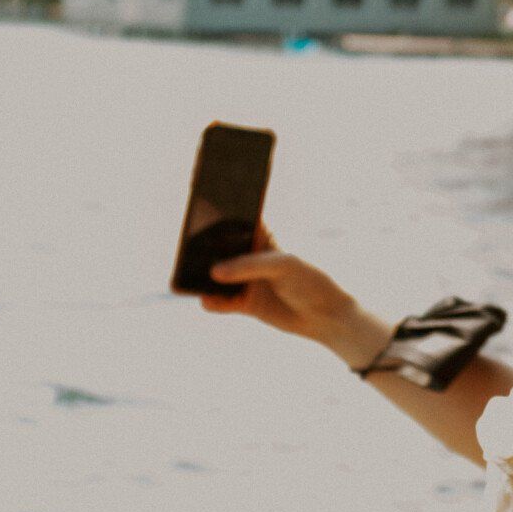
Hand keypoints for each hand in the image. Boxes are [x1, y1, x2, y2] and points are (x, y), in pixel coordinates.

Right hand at [199, 224, 389, 366]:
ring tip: (187, 275)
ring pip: (215, 275)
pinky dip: (212, 302)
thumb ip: (249, 266)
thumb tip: (214, 272)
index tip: (197, 195)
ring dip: (202, 276)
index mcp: (264, 234)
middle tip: (184, 243)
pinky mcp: (245, 303)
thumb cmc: (313, 280)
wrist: (329, 316)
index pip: (235, 216)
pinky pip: (220, 302)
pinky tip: (207, 301)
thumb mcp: (285, 265)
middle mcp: (250, 255)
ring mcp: (246, 279)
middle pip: (218, 247)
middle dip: (201, 246)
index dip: (216, 207)